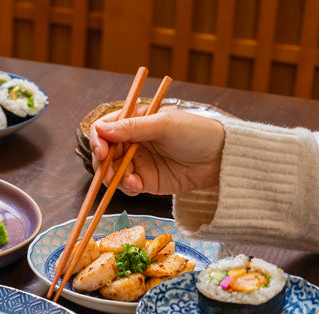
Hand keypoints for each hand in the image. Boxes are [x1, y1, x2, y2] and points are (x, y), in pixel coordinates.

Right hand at [90, 108, 225, 195]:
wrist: (220, 158)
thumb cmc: (197, 133)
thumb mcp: (164, 125)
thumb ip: (132, 127)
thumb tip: (101, 129)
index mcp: (135, 121)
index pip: (104, 129)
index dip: (98, 140)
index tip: (102, 151)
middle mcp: (132, 141)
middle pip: (103, 153)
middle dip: (104, 164)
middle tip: (111, 172)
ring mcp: (137, 162)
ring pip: (111, 172)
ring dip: (114, 178)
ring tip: (130, 180)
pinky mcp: (145, 181)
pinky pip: (126, 186)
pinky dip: (127, 187)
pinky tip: (137, 186)